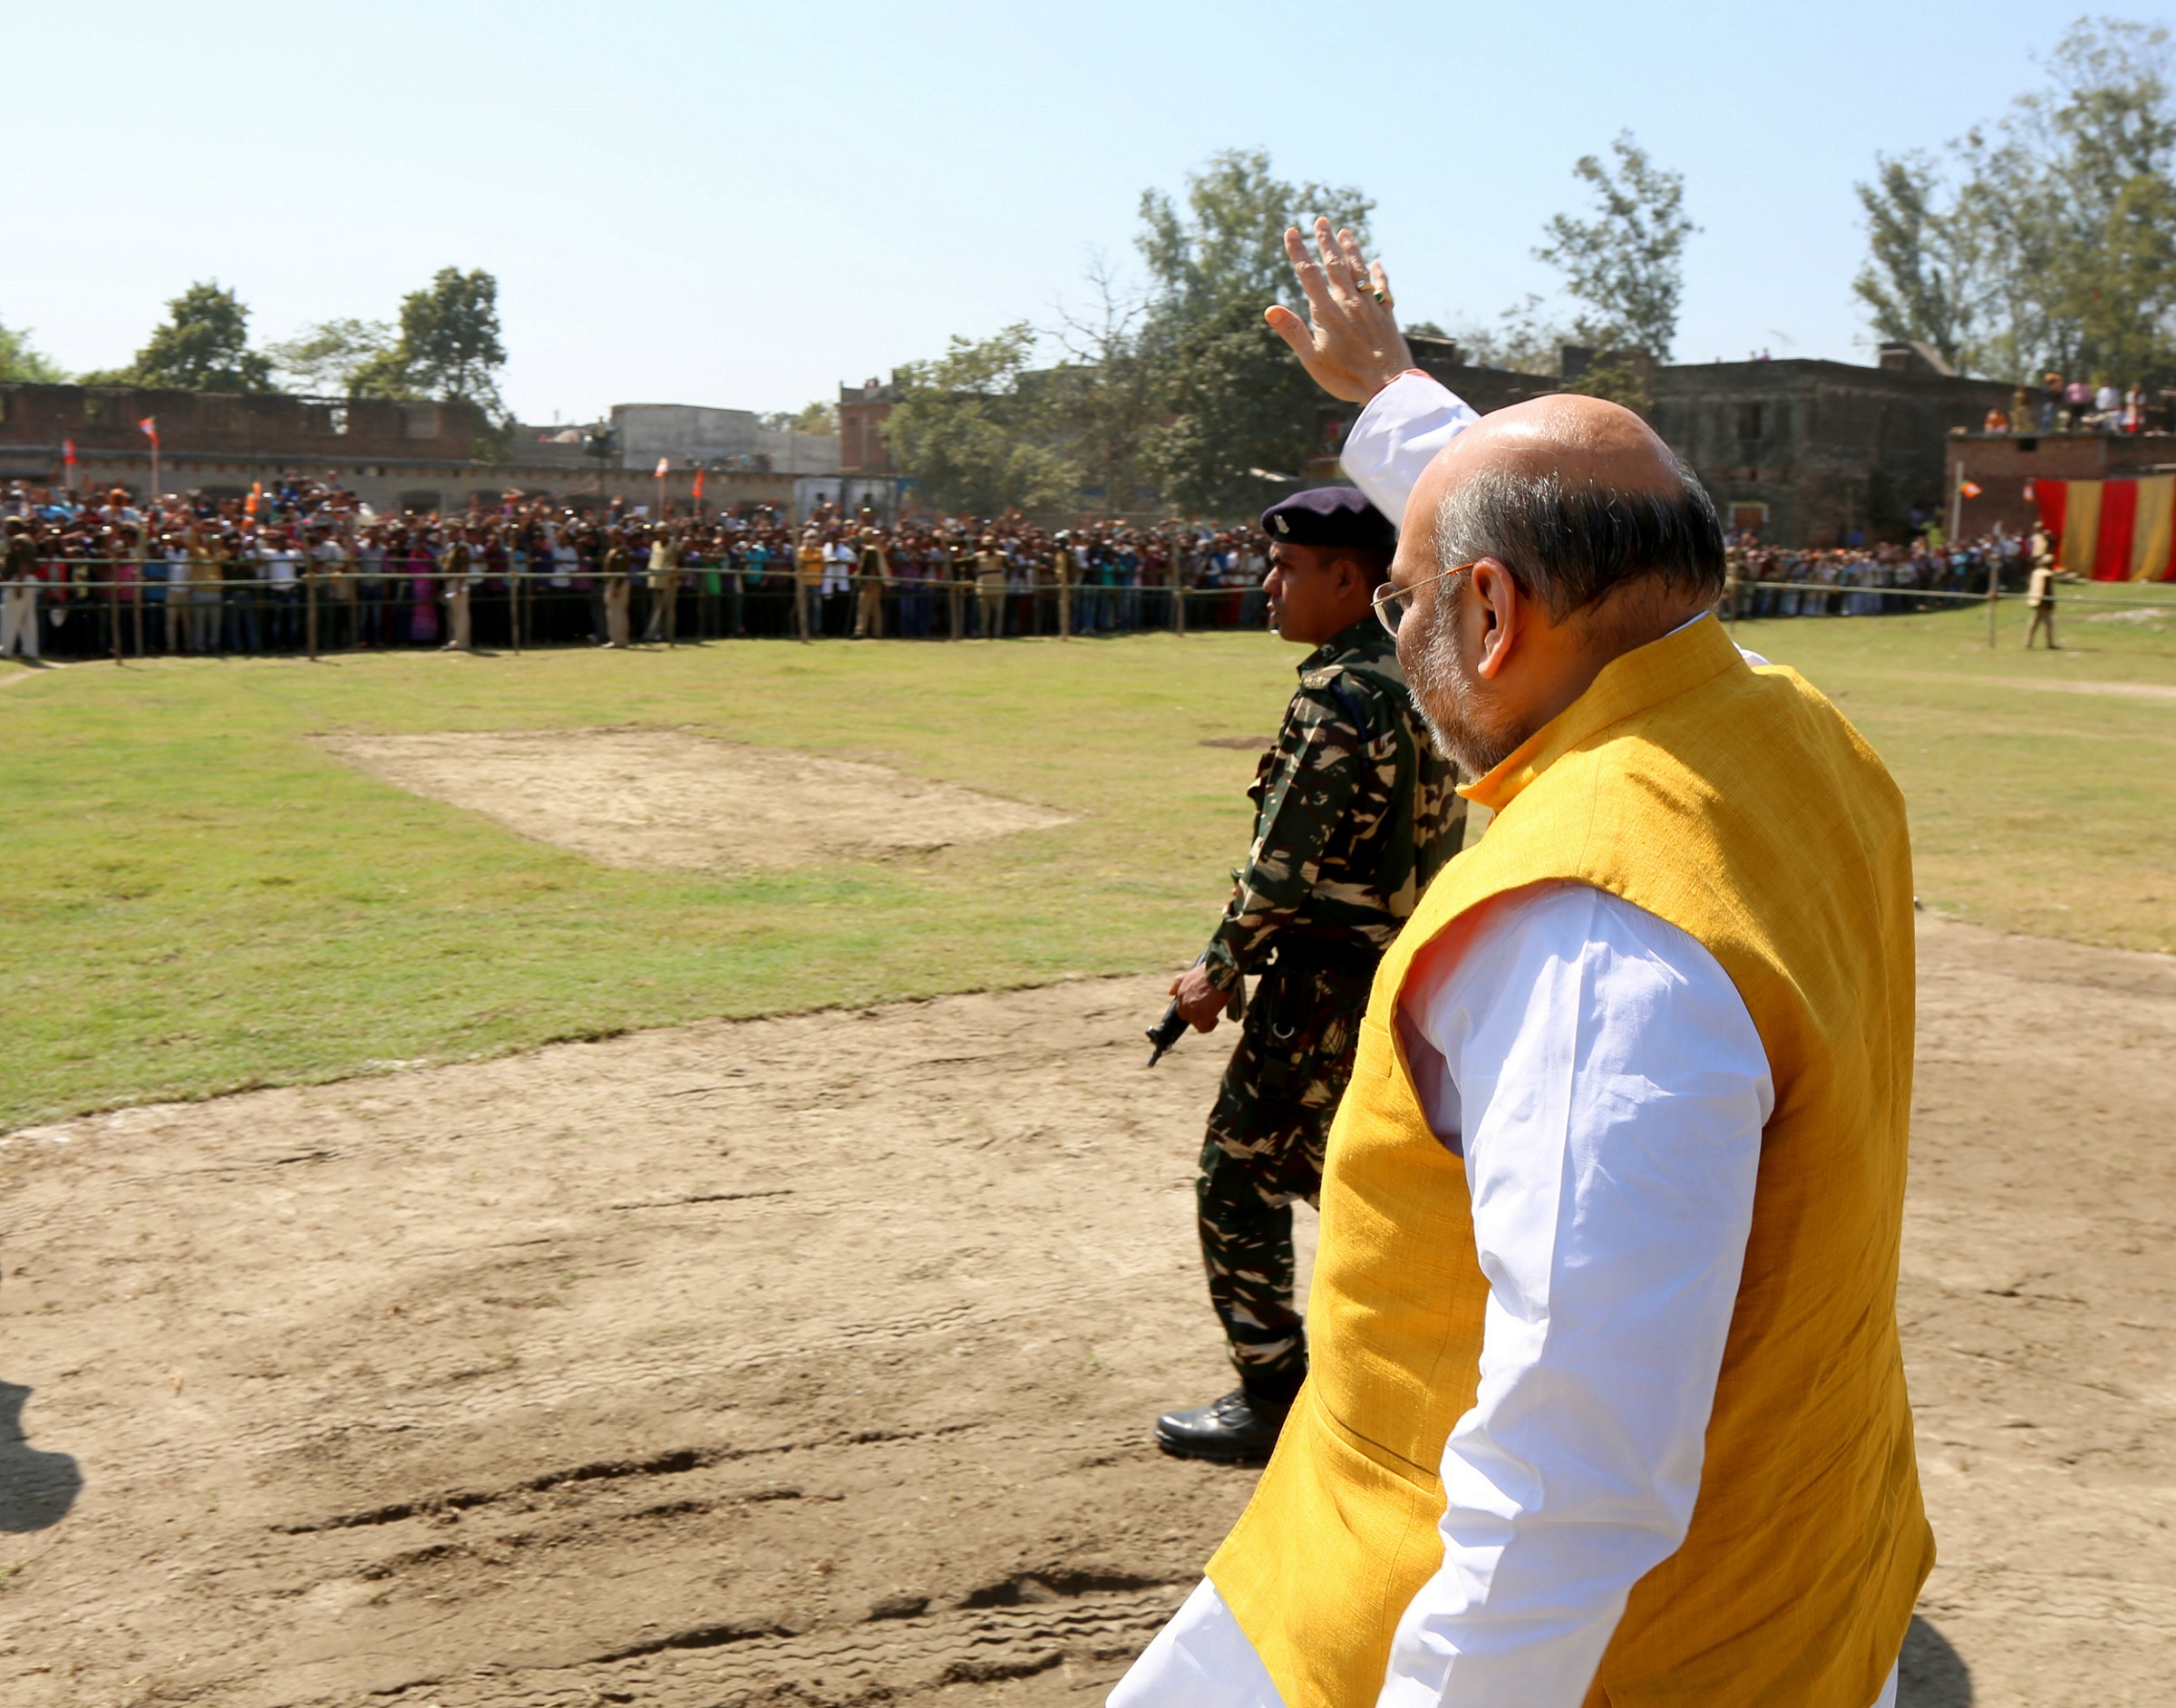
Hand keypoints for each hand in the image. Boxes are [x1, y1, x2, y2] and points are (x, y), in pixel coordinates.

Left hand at [1169, 964, 1229, 1033]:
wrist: (1219, 971)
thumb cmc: (1208, 971)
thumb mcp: (1190, 974)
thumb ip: (1178, 983)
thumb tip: (1170, 992)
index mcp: (1181, 993)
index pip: (1182, 1008)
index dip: (1192, 1008)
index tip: (1202, 1005)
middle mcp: (1184, 1002)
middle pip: (1187, 1017)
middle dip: (1197, 1015)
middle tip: (1208, 1009)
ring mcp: (1192, 1010)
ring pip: (1195, 1023)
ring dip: (1204, 1020)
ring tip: (1214, 1014)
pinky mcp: (1202, 1016)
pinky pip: (1203, 1028)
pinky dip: (1209, 1026)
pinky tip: (1215, 1019)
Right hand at [1264, 217, 1414, 403]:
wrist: (1388, 384)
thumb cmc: (1346, 377)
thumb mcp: (1312, 359)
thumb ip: (1292, 332)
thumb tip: (1270, 310)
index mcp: (1327, 312)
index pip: (1308, 275)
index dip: (1298, 252)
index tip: (1291, 232)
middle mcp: (1349, 303)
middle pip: (1335, 265)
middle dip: (1326, 242)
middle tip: (1321, 220)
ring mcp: (1370, 307)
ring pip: (1359, 271)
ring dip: (1351, 250)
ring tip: (1346, 232)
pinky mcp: (1387, 316)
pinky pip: (1382, 288)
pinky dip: (1379, 274)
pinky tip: (1377, 263)